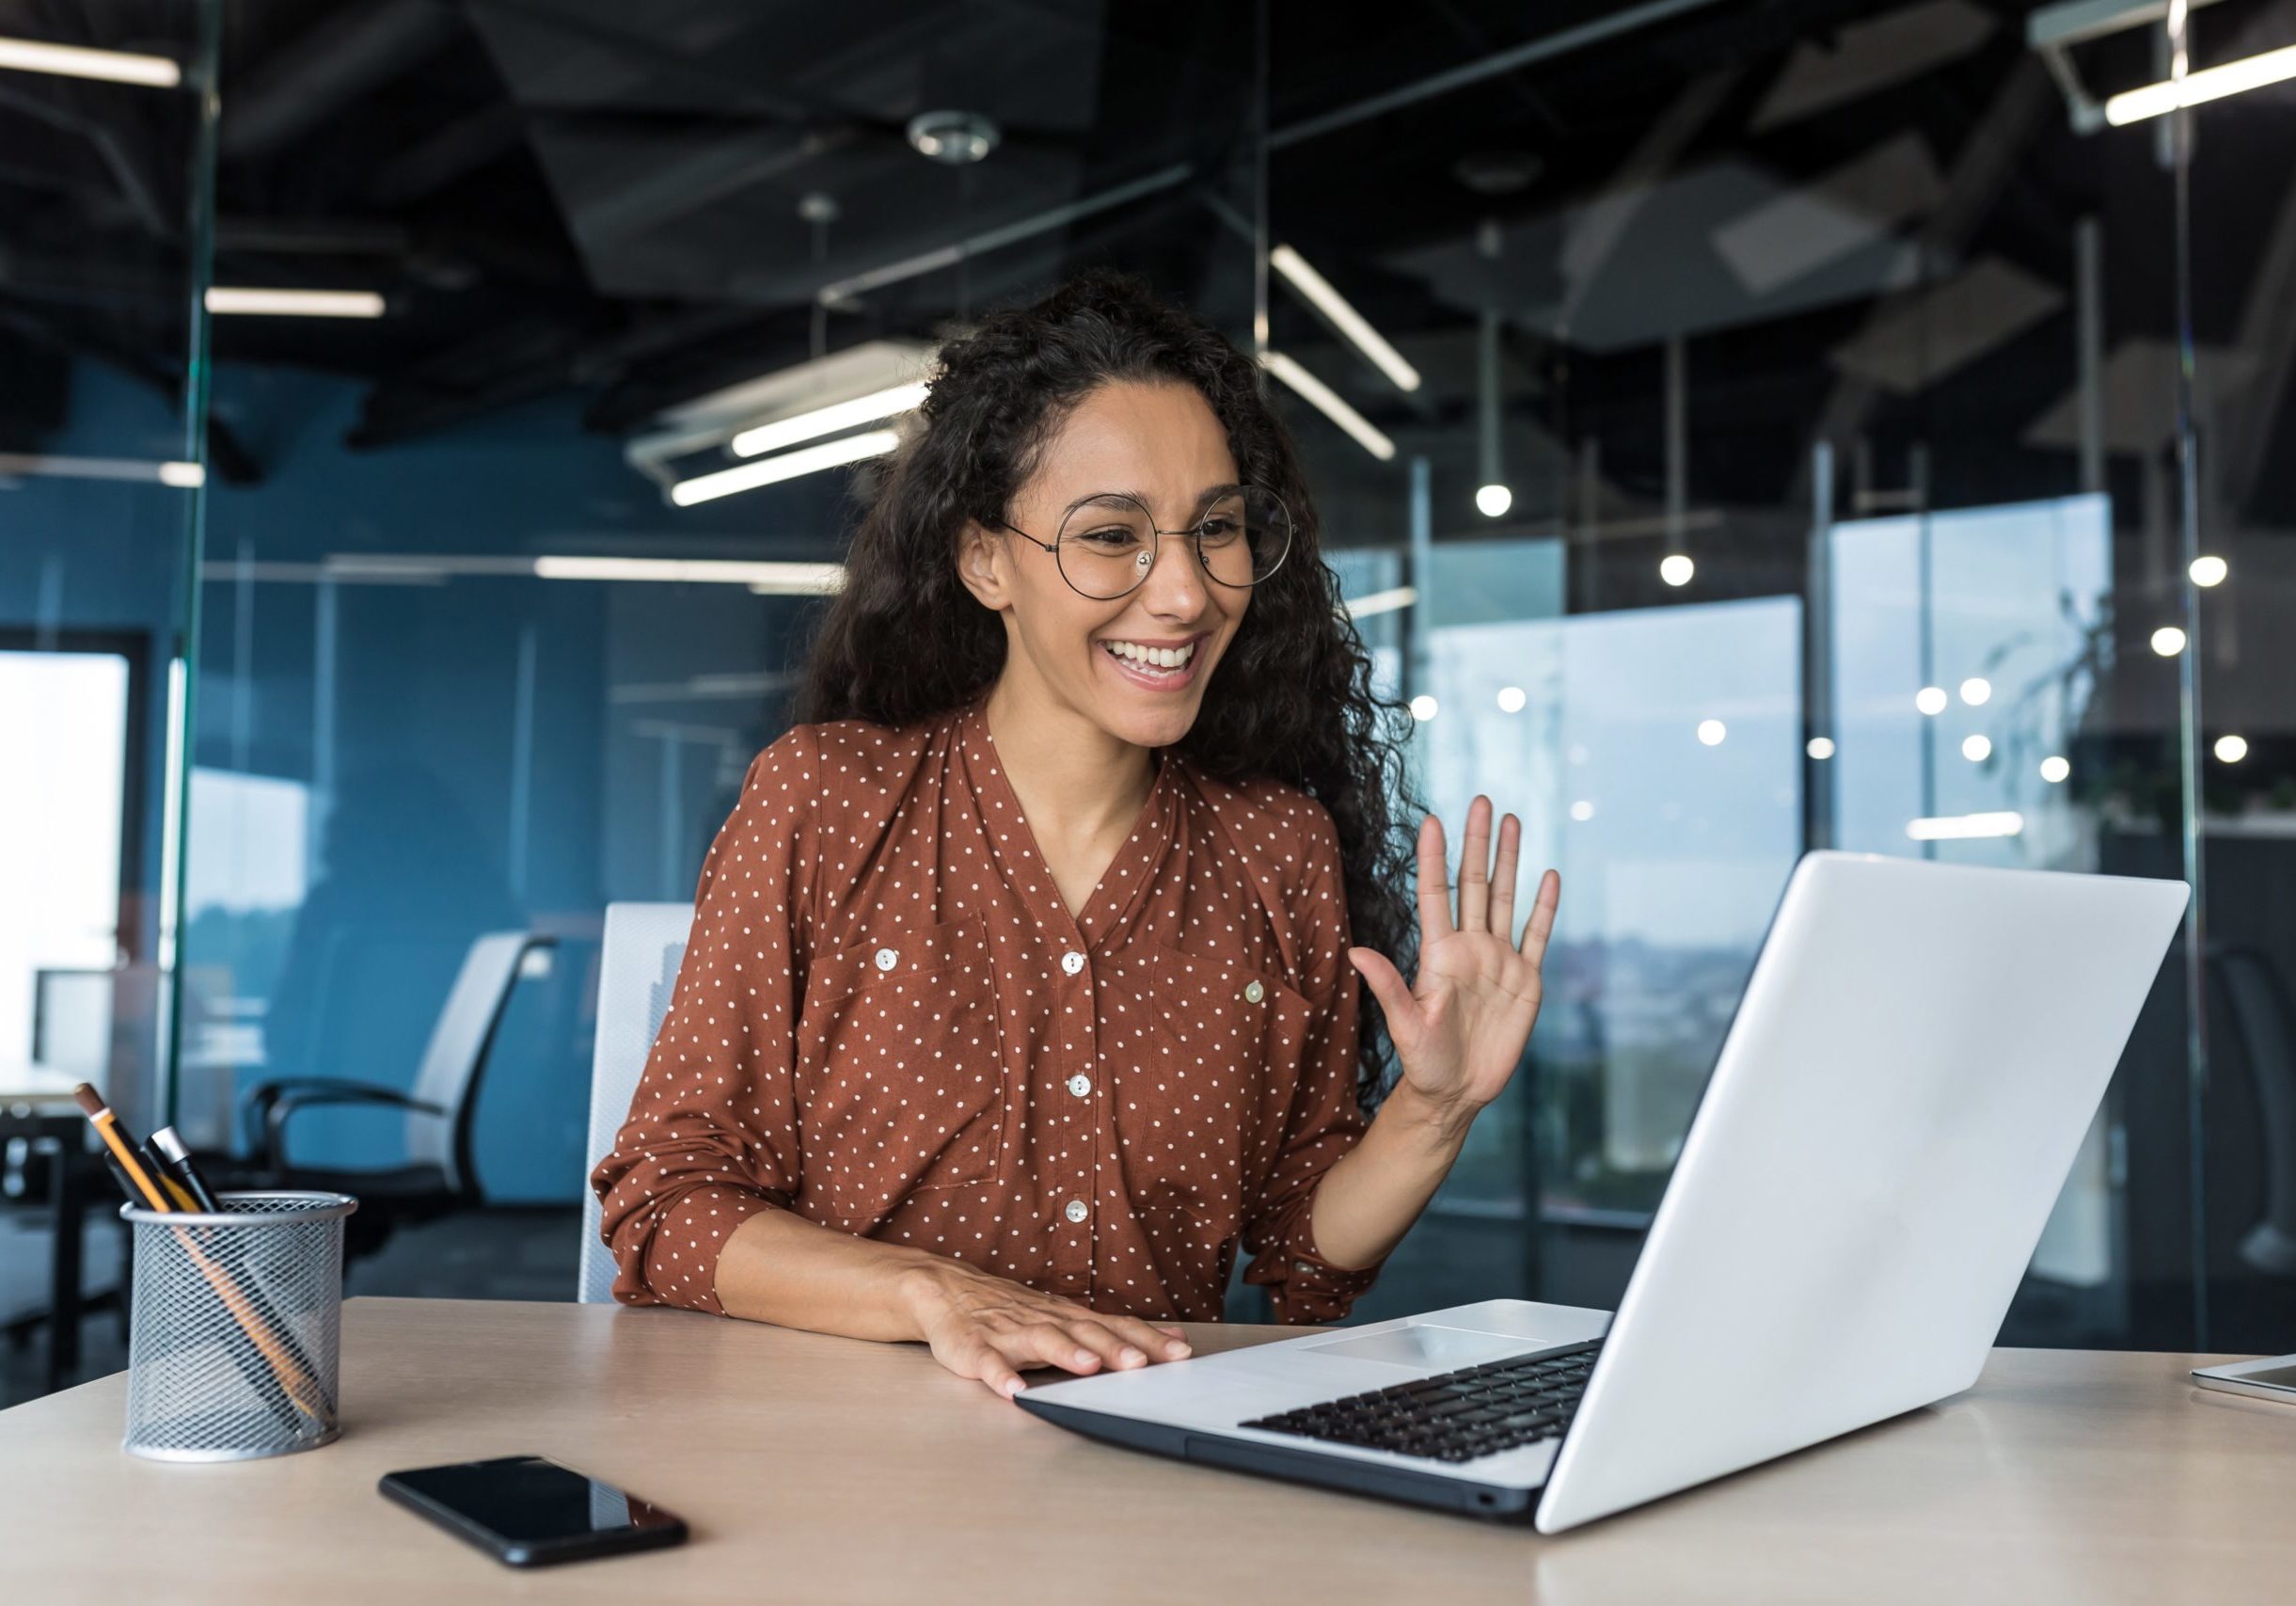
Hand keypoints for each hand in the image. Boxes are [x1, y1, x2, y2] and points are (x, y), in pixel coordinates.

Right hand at [897, 1256, 1193, 1399]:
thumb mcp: (1067, 1318)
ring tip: (1088, 1367)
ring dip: (1066, 1352)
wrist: (948, 1291)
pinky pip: (988, 1362)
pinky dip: (1001, 1375)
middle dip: (1113, 1347)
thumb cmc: (1015, 1312)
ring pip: (1042, 1340)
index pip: (1115, 1326)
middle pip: (1084, 1331)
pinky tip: (1013, 1391)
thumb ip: (1113, 1331)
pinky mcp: (975, 1348)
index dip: (1147, 1339)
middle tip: (1141, 1363)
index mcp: (1068, 1317)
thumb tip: (1172, 1339)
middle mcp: (1044, 1320)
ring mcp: (1009, 1332)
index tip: (1179, 1353)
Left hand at [1347, 795, 1559, 1129]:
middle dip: (1478, 842)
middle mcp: (1469, 948)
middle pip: (1474, 883)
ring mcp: (1499, 960)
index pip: (1436, 894)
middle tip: (1482, 800)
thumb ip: (1387, 985)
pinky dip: (1544, 907)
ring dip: (1510, 860)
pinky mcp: (1526, 980)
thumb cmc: (1423, 1061)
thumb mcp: (1404, 1024)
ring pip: (1505, 898)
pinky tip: (1549, 876)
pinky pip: (1537, 936)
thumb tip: (1354, 951)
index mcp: (1438, 953)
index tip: (1432, 820)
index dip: (1434, 858)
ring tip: (1513, 820)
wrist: (1457, 1091)